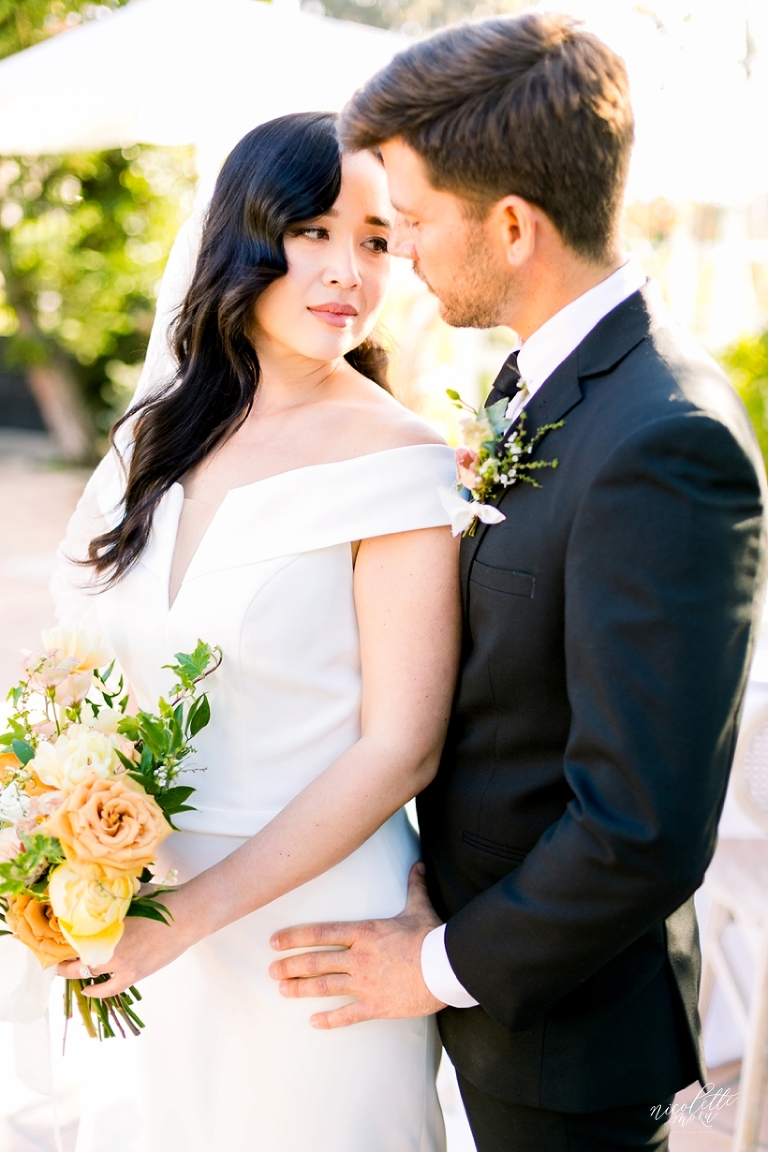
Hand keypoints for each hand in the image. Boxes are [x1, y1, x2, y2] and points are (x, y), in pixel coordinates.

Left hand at [57, 890, 190, 996]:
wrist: (186, 917)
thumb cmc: (162, 902)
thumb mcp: (133, 894)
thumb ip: (114, 899)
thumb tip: (99, 893)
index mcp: (106, 925)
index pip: (73, 934)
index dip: (61, 937)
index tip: (54, 936)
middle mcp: (109, 947)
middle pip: (75, 955)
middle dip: (62, 956)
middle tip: (55, 954)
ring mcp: (121, 964)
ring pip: (87, 972)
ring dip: (73, 971)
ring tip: (64, 969)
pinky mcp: (134, 974)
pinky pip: (109, 989)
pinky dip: (96, 991)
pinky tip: (87, 990)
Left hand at [268, 862, 445, 1028]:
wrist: (446, 968)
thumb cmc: (432, 936)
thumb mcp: (420, 907)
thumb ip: (414, 886)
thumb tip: (418, 865)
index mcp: (364, 933)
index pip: (321, 933)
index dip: (295, 937)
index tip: (275, 942)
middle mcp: (359, 958)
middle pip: (316, 962)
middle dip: (291, 965)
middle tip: (271, 970)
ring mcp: (365, 984)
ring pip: (324, 987)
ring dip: (300, 989)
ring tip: (282, 990)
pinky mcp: (376, 1006)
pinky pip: (347, 1015)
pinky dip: (329, 1020)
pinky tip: (313, 1021)